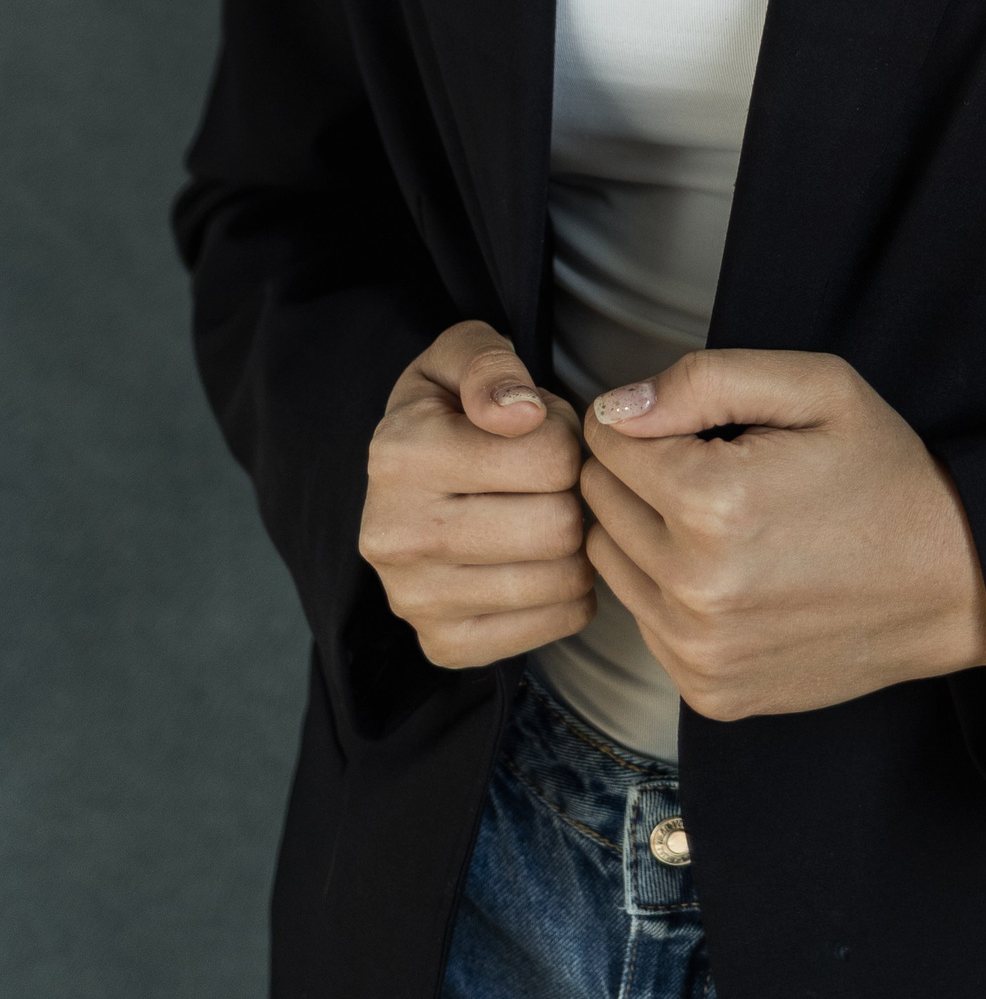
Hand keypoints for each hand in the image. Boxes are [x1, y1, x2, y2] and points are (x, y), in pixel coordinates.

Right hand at [359, 320, 593, 666]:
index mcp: (400, 454)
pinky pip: (557, 624)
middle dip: (574, 493)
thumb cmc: (450, 408)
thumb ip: (490, 362)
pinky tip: (541, 560)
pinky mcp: (443, 645)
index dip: (566, 436)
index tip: (539, 432)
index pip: (551, 456)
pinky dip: (570, 592)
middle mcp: (395, 535)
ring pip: (564, 579)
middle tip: (551, 479)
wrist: (405, 478)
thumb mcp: (462, 353)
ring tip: (544, 512)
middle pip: (560, 525)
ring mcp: (414, 600)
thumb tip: (520, 412)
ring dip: (577, 543)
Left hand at [579, 349, 985, 721]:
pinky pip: (644, 622)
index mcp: (713, 503)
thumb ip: (706, 380)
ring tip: (720, 519)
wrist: (952, 581)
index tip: (694, 426)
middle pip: (599, 503)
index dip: (645, 421)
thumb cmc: (884, 472)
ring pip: (610, 563)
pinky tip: (733, 572)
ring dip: (646, 532)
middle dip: (639, 473)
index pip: (605, 443)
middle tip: (711, 466)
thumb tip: (617, 408)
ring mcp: (699, 651)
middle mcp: (695, 589)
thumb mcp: (817, 387)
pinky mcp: (709, 692)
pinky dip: (669, 591)